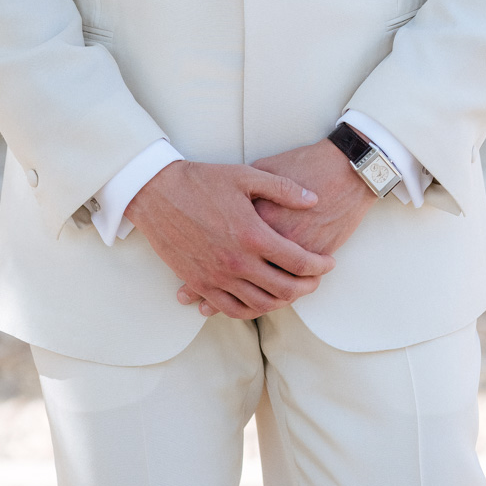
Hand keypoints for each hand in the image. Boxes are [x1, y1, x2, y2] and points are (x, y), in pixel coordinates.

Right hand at [176, 140, 375, 313]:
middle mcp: (237, 262)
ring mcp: (217, 277)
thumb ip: (283, 188)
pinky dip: (251, 310)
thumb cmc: (202, 181)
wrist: (157, 193)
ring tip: (292, 291)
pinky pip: (230, 309)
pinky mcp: (200, 284)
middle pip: (283, 290)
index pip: (298, 262)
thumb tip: (313, 200)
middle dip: (306, 287)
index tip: (328, 263)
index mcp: (252, 234)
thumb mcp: (246, 175)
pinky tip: (260, 301)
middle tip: (315, 280)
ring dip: (282, 302)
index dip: (319, 266)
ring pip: (259, 304)